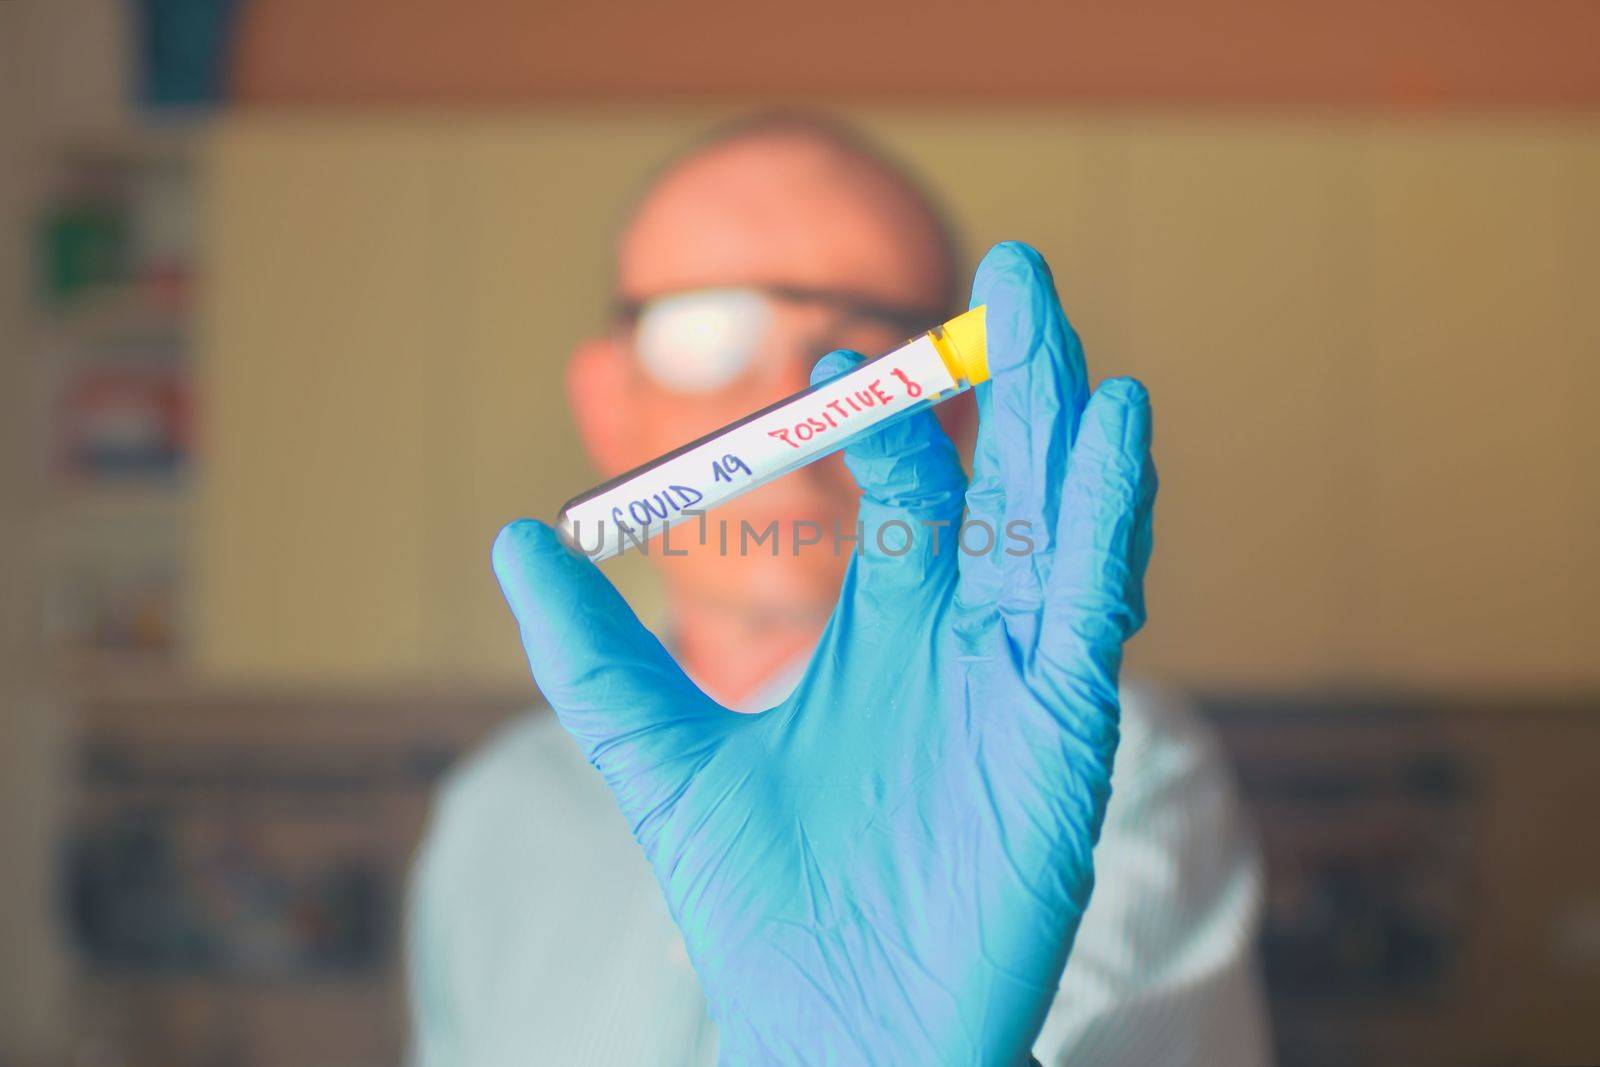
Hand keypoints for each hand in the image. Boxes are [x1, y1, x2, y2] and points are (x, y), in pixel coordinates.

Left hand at [492, 242, 1156, 1064]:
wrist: (832, 1030)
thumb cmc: (759, 906)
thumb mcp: (660, 758)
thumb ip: (595, 654)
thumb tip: (515, 537)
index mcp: (886, 637)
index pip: (906, 498)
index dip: (877, 427)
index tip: (828, 370)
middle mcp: (964, 644)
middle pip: (1002, 483)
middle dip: (1011, 379)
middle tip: (1008, 269)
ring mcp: (1021, 679)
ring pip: (1057, 521)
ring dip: (1064, 416)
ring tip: (1055, 313)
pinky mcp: (1065, 727)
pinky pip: (1094, 601)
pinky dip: (1111, 510)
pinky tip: (1117, 419)